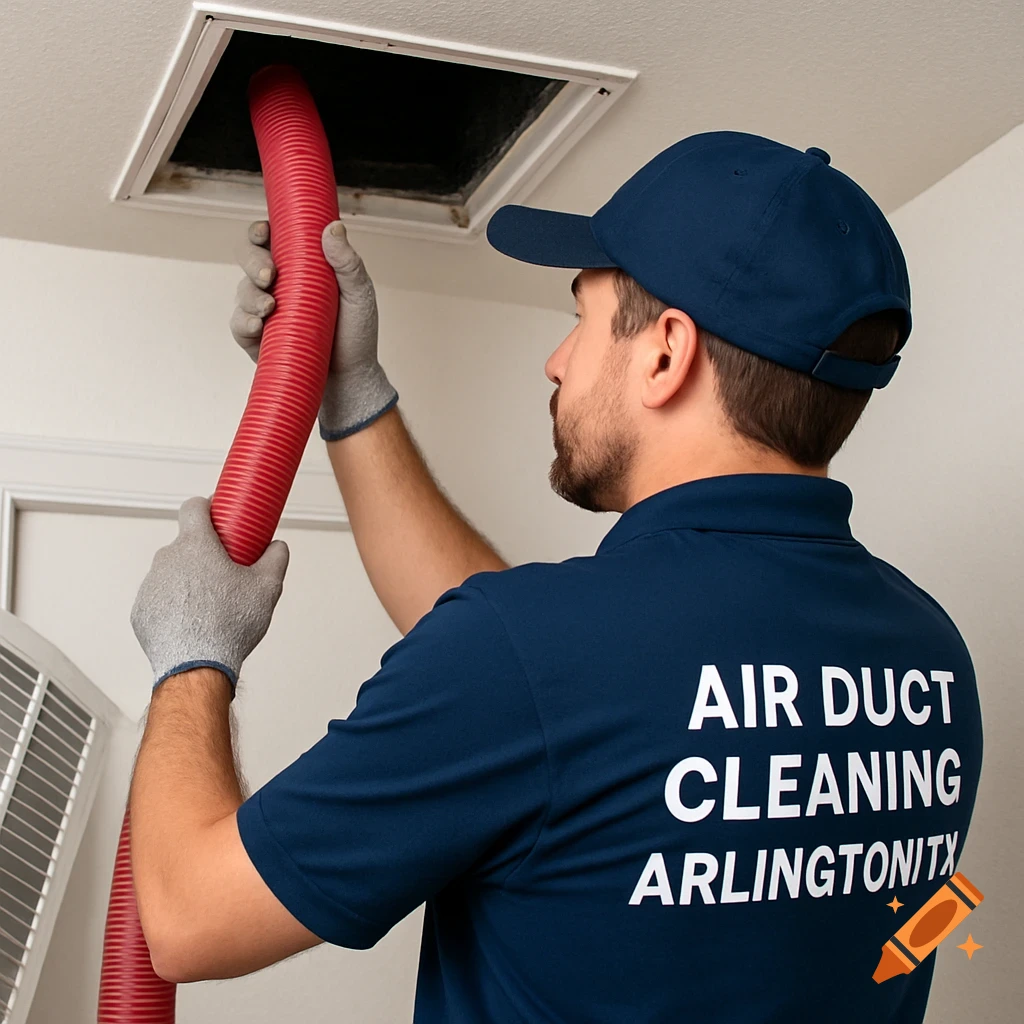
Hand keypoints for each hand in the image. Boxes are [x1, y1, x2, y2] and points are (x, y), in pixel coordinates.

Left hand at [131, 497, 288, 690]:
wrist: (196, 667)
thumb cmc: (228, 625)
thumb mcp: (268, 587)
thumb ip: (276, 557)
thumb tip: (277, 547)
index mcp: (196, 545)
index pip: (193, 506)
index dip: (207, 507)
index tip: (218, 515)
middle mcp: (167, 559)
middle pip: (186, 543)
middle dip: (205, 552)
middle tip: (226, 571)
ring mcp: (151, 585)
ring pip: (173, 572)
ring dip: (190, 580)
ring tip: (212, 605)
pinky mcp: (142, 611)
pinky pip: (161, 599)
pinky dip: (175, 605)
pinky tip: (194, 623)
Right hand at [230, 220, 398, 439]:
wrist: (350, 378)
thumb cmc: (356, 332)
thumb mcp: (358, 294)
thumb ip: (347, 262)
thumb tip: (332, 228)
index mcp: (299, 265)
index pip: (271, 238)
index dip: (261, 230)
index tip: (265, 232)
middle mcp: (277, 284)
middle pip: (248, 257)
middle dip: (252, 261)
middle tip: (269, 274)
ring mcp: (264, 310)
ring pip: (242, 290)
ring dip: (251, 295)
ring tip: (270, 308)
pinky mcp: (256, 338)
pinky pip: (238, 324)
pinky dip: (244, 322)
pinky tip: (258, 326)